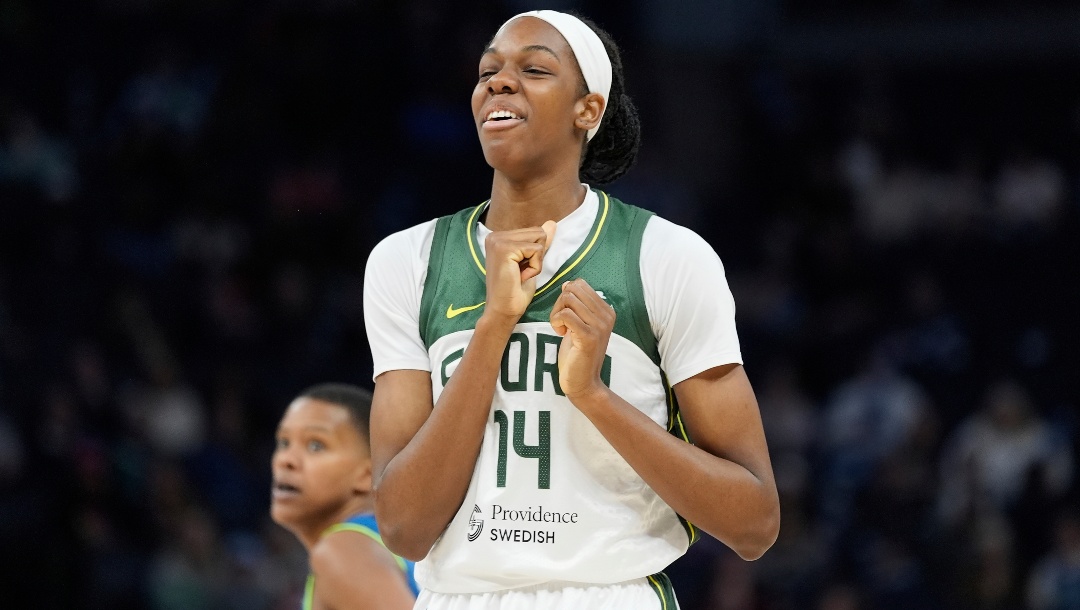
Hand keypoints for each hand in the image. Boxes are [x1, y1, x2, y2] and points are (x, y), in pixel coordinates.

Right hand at [483, 221, 556, 321]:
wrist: (503, 311)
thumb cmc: (515, 291)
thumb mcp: (531, 262)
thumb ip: (539, 243)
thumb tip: (552, 223)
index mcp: (499, 237)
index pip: (535, 232)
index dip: (535, 254)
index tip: (520, 270)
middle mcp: (495, 235)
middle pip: (538, 232)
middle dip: (537, 256)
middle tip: (520, 273)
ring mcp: (498, 241)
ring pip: (539, 239)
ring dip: (537, 261)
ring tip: (520, 275)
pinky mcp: (504, 249)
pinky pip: (536, 250)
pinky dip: (535, 267)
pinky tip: (520, 277)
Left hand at [549, 278, 614, 398]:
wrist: (583, 383)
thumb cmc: (577, 354)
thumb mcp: (578, 325)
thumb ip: (576, 305)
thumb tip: (568, 283)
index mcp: (606, 311)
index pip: (580, 284)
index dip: (566, 296)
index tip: (566, 316)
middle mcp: (606, 316)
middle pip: (573, 289)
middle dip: (559, 303)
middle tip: (560, 322)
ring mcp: (600, 326)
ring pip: (568, 299)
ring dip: (556, 313)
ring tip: (561, 328)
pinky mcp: (589, 336)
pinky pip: (566, 314)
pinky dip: (556, 321)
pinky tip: (560, 333)